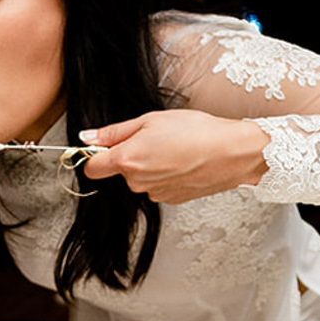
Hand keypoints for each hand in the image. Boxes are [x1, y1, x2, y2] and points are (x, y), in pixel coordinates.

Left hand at [81, 109, 268, 203]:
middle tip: (156, 137)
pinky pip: (158, 186)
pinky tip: (184, 161)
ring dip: (150, 165)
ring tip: (175, 148)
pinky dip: (166, 175)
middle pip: (120, 171)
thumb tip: (87, 137)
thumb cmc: (196, 131)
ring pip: (141, 179)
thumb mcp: (151, 120)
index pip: (92, 169)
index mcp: (127, 159)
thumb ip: (114, 132)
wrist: (232, 153)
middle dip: (131, 156)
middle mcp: (137, 182)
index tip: (103, 147)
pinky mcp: (171, 200)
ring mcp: (155, 194)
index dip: (94, 157)